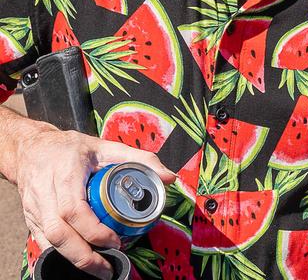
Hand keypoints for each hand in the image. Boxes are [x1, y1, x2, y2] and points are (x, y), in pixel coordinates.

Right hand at [13, 127, 174, 278]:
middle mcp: (46, 193)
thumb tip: (169, 177)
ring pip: (49, 241)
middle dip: (84, 255)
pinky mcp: (31, 219)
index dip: (94, 230)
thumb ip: (141, 159)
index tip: (116, 241)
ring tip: (99, 269)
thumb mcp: (107, 146)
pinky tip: (80, 261)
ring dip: (74, 259)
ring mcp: (35, 208)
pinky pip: (42, 242)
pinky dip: (61, 254)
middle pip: (59, 232)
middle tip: (108, 267)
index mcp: (66, 174)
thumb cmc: (71, 148)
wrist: (31, 149)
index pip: (74, 209)